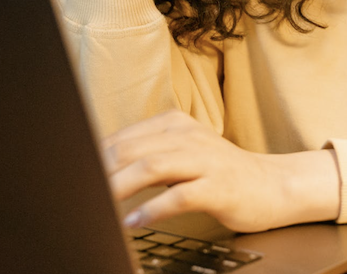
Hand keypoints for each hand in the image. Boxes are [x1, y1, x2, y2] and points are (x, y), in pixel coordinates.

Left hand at [102, 110, 341, 232]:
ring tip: (99, 204)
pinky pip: (179, 196)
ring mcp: (204, 160)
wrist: (273, 185)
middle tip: (78, 191)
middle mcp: (188, 136)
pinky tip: (135, 221)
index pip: (123, 137)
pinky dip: (153, 209)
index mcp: (174, 124)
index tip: (73, 174)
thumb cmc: (221, 173)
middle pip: (132, 149)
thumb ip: (148, 154)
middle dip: (100, 171)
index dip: (94, 156)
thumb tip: (103, 166)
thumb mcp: (183, 153)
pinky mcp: (218, 186)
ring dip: (120, 187)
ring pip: (152, 167)